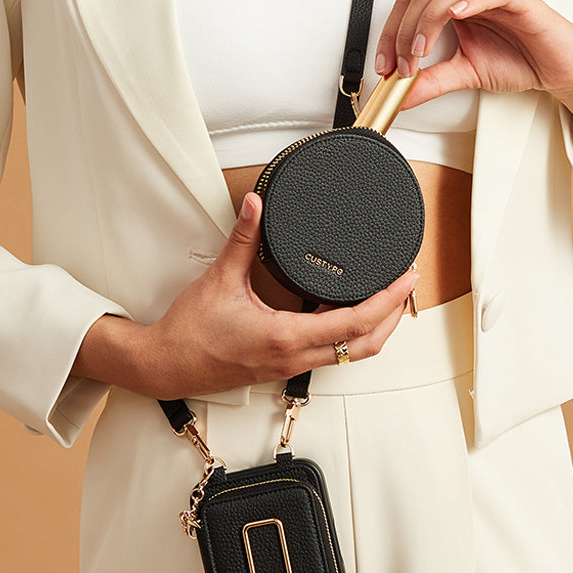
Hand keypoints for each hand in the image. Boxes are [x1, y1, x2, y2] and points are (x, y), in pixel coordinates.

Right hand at [73, 193, 417, 400]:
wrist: (166, 366)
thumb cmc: (189, 332)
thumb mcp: (219, 279)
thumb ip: (243, 239)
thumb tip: (257, 204)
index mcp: (284, 335)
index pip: (354, 323)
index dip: (387, 300)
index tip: (404, 278)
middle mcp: (294, 356)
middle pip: (365, 345)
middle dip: (393, 315)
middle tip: (406, 283)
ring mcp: (290, 367)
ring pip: (350, 354)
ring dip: (374, 328)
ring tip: (386, 295)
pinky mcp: (283, 368)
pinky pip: (329, 354)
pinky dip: (349, 334)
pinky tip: (345, 310)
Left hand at [376, 0, 572, 181]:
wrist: (559, 68)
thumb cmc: (518, 59)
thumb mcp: (465, 74)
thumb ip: (432, 81)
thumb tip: (399, 95)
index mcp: (451, 5)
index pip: (408, 7)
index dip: (390, 34)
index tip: (385, 67)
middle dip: (404, 31)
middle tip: (403, 64)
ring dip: (429, 18)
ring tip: (422, 48)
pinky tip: (458, 13)